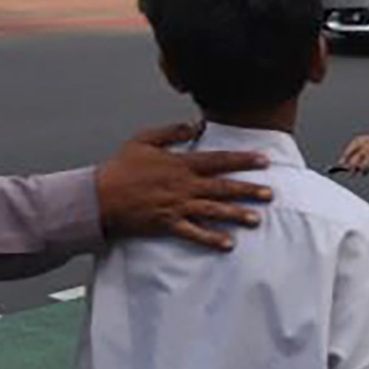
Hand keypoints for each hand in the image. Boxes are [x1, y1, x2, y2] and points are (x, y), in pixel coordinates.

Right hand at [95, 123, 270, 251]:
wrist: (98, 196)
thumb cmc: (120, 168)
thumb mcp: (144, 140)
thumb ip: (172, 132)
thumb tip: (196, 125)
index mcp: (180, 164)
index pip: (219, 160)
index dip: (243, 160)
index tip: (264, 161)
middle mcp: (183, 185)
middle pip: (222, 187)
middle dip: (248, 190)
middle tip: (270, 194)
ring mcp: (176, 206)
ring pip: (213, 211)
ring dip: (236, 215)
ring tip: (256, 219)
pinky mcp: (167, 224)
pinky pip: (194, 233)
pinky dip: (211, 239)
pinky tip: (228, 244)